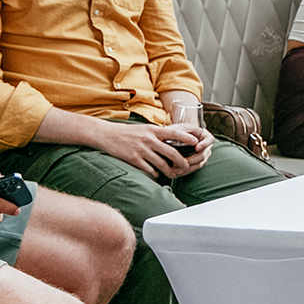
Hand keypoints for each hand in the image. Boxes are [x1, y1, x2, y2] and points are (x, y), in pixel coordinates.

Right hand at [92, 120, 210, 179]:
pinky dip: (154, 173)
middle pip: (171, 152)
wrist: (108, 135)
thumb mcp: (146, 128)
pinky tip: (157, 174)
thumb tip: (175, 139)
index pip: (175, 133)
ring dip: (169, 170)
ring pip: (161, 163)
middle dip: (181, 161)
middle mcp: (149, 140)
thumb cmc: (129, 132)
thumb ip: (159, 134)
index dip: (187, 138)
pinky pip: (148, 169)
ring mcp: (141, 150)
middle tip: (186, 166)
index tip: (196, 142)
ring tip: (173, 174)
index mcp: (154, 130)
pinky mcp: (133, 159)